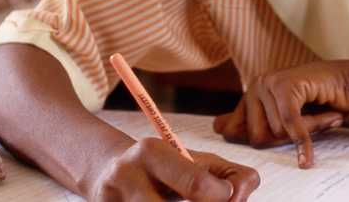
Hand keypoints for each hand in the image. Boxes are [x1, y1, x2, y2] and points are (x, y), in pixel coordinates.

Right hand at [95, 138, 259, 200]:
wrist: (108, 176)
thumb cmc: (166, 171)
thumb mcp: (195, 162)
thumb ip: (230, 174)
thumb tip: (240, 193)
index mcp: (152, 152)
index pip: (197, 184)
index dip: (222, 198)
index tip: (226, 196)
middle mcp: (126, 176)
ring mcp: (112, 201)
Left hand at [213, 60, 348, 167]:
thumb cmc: (319, 102)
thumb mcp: (283, 118)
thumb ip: (254, 123)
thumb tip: (217, 128)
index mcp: (250, 95)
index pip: (235, 133)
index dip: (262, 141)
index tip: (285, 135)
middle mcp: (255, 86)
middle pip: (257, 137)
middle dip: (286, 140)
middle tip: (308, 126)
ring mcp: (269, 83)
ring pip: (277, 132)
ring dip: (305, 132)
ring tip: (320, 115)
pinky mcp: (286, 86)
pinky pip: (290, 125)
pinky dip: (303, 143)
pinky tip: (308, 158)